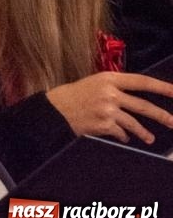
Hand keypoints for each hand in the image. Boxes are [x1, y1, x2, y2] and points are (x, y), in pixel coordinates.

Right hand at [45, 72, 172, 144]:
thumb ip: (115, 88)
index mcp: (108, 78)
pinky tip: (124, 138)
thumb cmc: (73, 95)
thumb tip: (137, 98)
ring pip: (135, 123)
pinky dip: (124, 137)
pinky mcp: (104, 125)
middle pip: (143, 105)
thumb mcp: (94, 83)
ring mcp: (108, 110)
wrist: (54, 110)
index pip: (141, 81)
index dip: (162, 87)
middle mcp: (110, 93)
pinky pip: (121, 133)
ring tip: (150, 139)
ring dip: (144, 132)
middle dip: (162, 115)